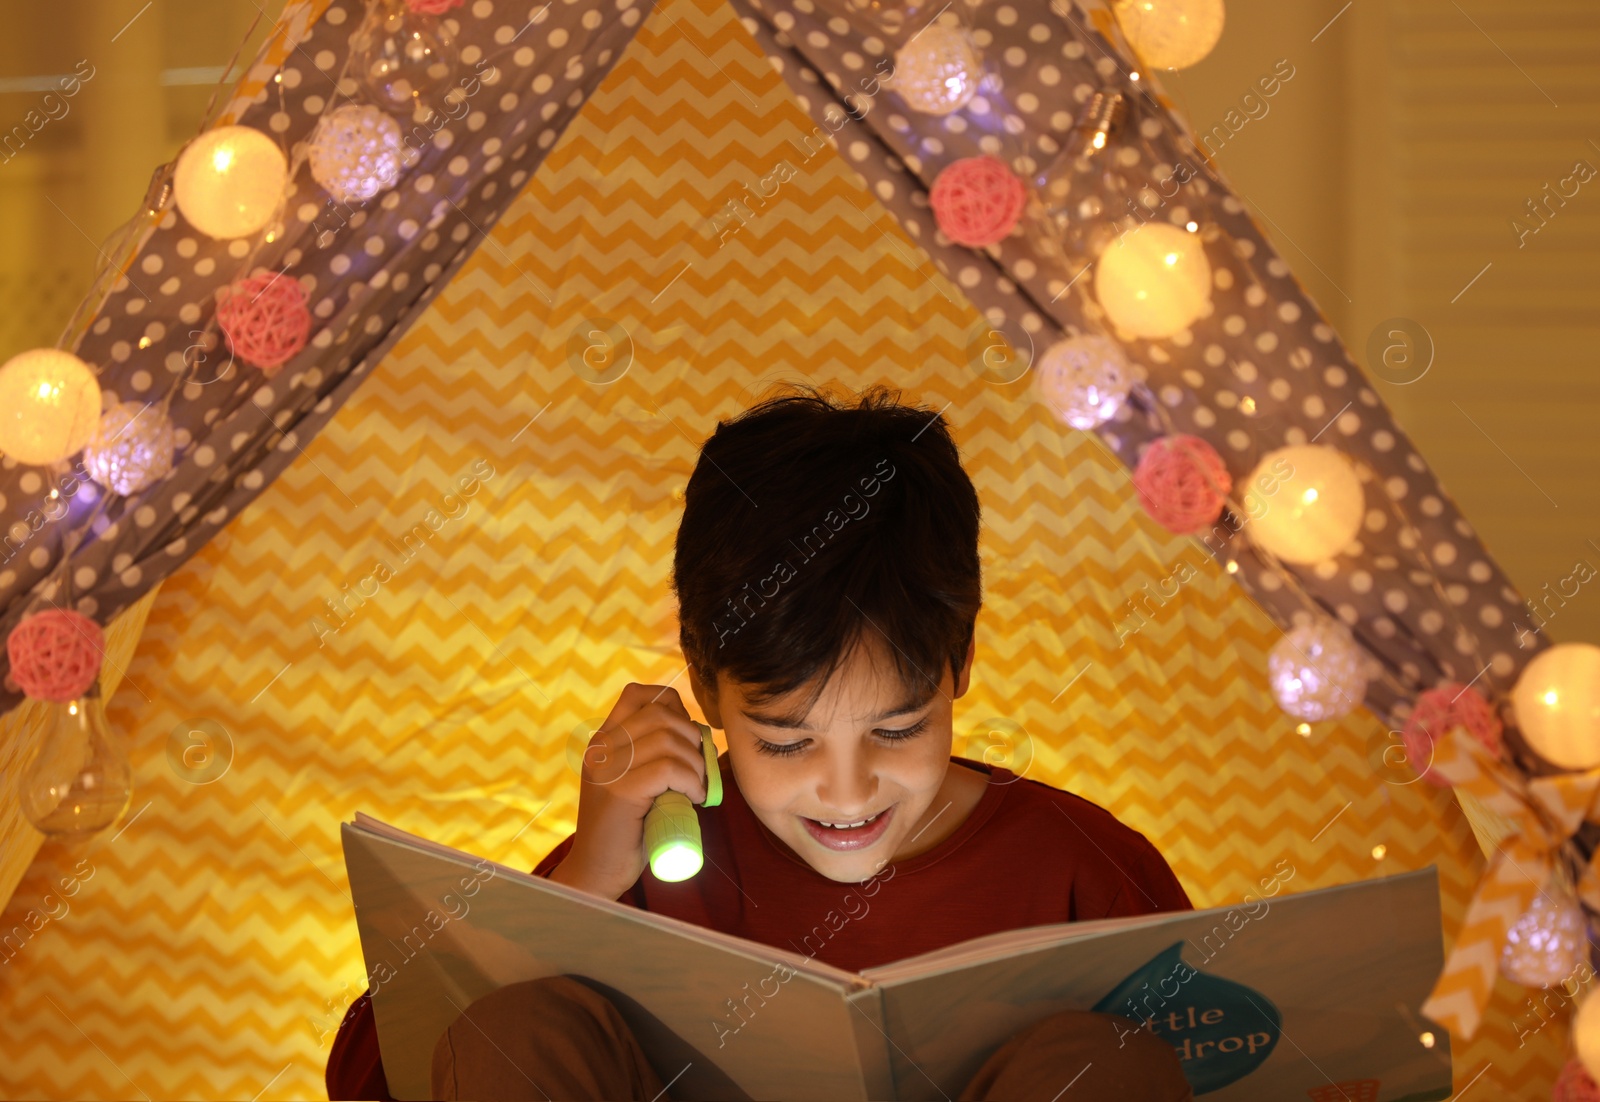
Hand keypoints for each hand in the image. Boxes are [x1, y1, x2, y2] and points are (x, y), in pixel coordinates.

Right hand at [548, 683, 707, 900]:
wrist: (598, 870)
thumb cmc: (627, 828)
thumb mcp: (632, 780)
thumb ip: (647, 754)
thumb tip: (695, 731)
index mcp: (603, 741)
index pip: (637, 694)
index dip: (672, 705)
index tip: (685, 736)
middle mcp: (601, 749)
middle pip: (661, 715)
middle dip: (693, 739)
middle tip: (700, 770)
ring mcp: (607, 769)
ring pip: (669, 742)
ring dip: (697, 764)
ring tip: (698, 788)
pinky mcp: (620, 792)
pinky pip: (669, 770)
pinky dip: (693, 782)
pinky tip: (696, 799)